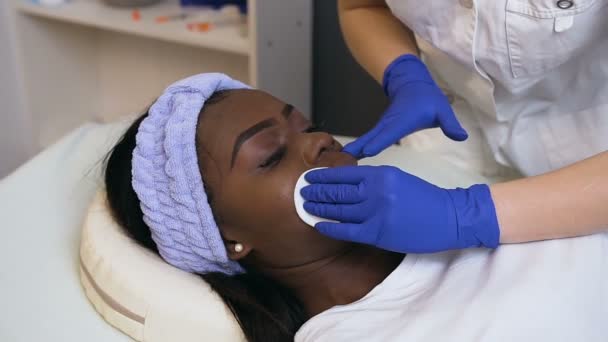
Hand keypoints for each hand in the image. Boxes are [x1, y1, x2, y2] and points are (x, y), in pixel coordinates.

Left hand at [301, 166, 498, 252]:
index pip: (343, 174)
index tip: (309, 176)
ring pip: (339, 210)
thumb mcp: (398, 179)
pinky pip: (347, 231)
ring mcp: (376, 213)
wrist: (449, 217)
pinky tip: (319, 225)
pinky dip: (331, 227)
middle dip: (316, 191)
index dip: (323, 176)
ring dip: (319, 207)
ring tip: (306, 205)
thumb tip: (348, 183)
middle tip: (301, 191)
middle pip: (337, 191)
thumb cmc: (424, 198)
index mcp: (380, 174)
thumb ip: (373, 180)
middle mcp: (375, 191)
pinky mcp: (378, 233)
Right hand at [343, 54, 467, 158]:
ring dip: (354, 152)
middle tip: (342, 164)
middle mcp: (387, 126)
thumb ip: (450, 124)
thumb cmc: (428, 99)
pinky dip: (358, 150)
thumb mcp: (443, 110)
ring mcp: (381, 128)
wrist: (411, 84)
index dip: (376, 143)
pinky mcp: (379, 130)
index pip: (387, 134)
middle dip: (356, 151)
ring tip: (341, 165)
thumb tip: (461, 136)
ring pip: (365, 141)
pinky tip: (351, 159)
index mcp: (401, 122)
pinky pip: (367, 142)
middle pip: (369, 140)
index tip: (365, 153)